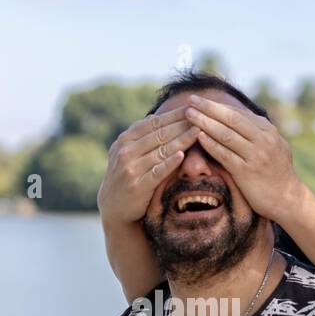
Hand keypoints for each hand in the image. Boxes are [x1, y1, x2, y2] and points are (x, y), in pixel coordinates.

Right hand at [97, 107, 199, 223]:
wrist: (113, 207)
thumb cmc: (126, 176)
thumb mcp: (126, 152)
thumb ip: (140, 136)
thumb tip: (157, 117)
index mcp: (125, 140)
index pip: (153, 123)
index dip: (174, 114)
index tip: (192, 108)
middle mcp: (126, 151)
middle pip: (159, 134)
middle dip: (182, 124)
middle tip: (201, 117)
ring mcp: (131, 168)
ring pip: (161, 151)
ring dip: (181, 140)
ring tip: (198, 132)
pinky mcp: (138, 186)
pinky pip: (157, 171)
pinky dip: (170, 162)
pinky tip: (182, 154)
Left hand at [183, 94, 307, 222]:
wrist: (288, 198)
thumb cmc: (276, 171)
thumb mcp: (273, 145)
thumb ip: (256, 132)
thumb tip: (237, 117)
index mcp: (267, 130)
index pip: (238, 113)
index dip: (217, 105)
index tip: (200, 99)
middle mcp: (263, 139)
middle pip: (231, 118)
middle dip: (209, 107)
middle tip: (191, 100)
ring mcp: (256, 155)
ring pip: (226, 134)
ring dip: (205, 122)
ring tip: (188, 115)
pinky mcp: (247, 172)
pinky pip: (225, 154)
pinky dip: (210, 144)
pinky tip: (198, 136)